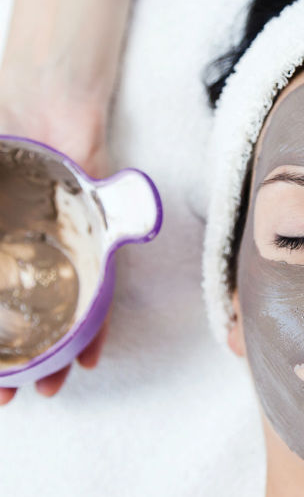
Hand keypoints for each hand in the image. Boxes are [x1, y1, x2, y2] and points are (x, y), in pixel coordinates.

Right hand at [0, 91, 111, 403]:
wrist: (42, 97)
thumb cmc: (2, 136)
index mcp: (6, 245)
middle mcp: (35, 254)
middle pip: (27, 315)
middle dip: (16, 360)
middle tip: (7, 399)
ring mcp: (67, 249)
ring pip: (64, 312)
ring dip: (56, 352)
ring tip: (47, 387)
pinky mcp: (99, 238)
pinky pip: (102, 285)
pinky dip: (96, 320)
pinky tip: (89, 352)